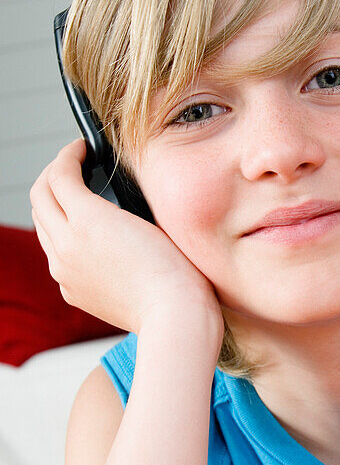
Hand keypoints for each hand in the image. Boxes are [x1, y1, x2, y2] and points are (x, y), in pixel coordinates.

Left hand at [29, 138, 222, 335]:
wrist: (175, 315)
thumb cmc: (175, 269)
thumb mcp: (148, 217)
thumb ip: (116, 197)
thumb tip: (103, 187)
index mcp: (85, 220)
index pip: (59, 174)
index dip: (69, 154)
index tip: (82, 149)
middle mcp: (66, 245)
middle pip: (39, 196)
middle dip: (53, 175)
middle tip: (73, 168)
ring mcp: (65, 271)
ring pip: (43, 227)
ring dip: (54, 206)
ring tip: (77, 200)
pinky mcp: (71, 291)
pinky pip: (56, 256)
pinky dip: (63, 238)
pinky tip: (87, 238)